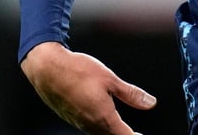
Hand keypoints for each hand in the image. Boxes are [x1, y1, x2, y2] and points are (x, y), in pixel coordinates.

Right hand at [20, 41, 156, 133]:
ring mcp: (77, 122)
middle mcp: (90, 124)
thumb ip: (131, 94)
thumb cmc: (77, 70)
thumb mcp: (110, 79)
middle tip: (133, 133)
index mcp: (103, 117)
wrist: (46, 68)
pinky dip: (97, 127)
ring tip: (118, 128)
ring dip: (109, 132)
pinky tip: (99, 119)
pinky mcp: (69, 117)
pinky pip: (87, 128)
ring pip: (97, 134)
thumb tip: (151, 103)